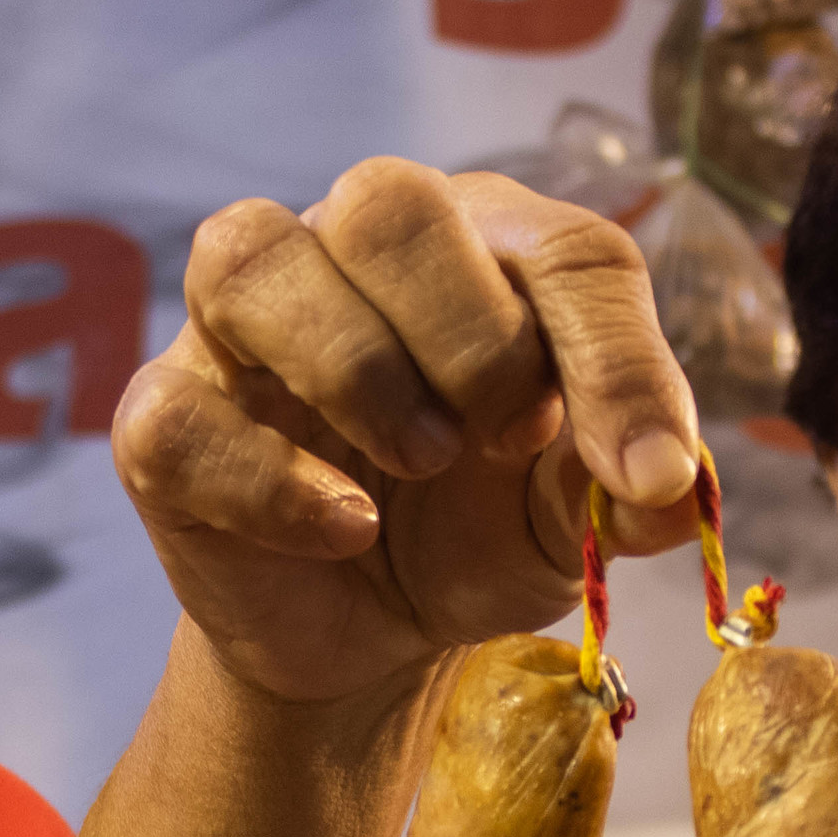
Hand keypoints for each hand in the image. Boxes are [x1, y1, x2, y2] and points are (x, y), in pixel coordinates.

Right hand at [113, 160, 710, 707]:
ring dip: (357, 370)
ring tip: (420, 462)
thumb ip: (618, 497)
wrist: (364, 636)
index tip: (645, 471)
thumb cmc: (473, 534)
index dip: (618, 357)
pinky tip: (344, 528)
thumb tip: (675, 489)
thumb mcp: (565, 526)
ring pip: (250, 258)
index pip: (563, 248)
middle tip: (502, 438)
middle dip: (468, 331)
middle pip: (385, 199)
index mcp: (479, 249)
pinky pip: (183, 415)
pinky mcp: (162, 420)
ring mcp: (238, 329)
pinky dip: (272, 482)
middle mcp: (347, 255)